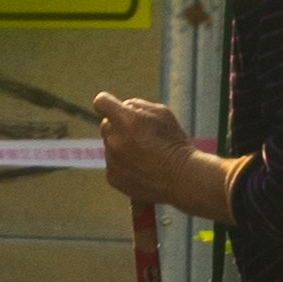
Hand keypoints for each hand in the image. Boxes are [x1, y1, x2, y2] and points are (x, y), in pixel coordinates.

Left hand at [93, 91, 230, 217]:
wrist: (181, 178)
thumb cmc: (174, 143)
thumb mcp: (162, 113)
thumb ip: (138, 106)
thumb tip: (124, 107)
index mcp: (125, 120)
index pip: (101, 102)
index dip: (107, 103)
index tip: (113, 107)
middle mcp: (114, 140)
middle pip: (106, 126)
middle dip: (119, 127)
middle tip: (140, 136)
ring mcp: (111, 160)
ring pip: (111, 147)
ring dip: (122, 148)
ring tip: (146, 156)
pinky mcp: (112, 177)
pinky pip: (113, 165)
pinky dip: (123, 166)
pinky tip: (142, 169)